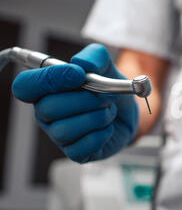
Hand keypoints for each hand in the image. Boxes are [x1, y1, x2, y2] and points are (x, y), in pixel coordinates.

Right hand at [12, 43, 138, 162]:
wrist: (128, 113)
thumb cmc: (108, 89)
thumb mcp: (106, 66)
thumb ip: (95, 56)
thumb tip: (82, 63)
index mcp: (45, 89)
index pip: (24, 86)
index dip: (49, 80)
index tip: (79, 75)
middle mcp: (46, 113)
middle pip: (48, 108)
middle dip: (84, 100)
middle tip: (105, 96)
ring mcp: (58, 135)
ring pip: (65, 130)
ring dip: (96, 117)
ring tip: (108, 111)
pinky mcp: (75, 153)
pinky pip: (81, 148)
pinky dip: (101, 135)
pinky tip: (107, 127)